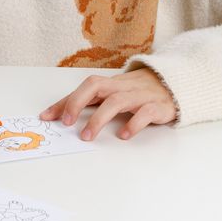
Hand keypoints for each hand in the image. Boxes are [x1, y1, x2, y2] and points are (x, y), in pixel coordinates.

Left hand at [39, 67, 176, 140]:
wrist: (175, 84)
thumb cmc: (138, 91)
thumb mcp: (115, 93)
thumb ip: (93, 102)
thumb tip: (63, 114)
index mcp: (110, 84)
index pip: (83, 88)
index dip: (64, 101)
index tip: (46, 117)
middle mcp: (122, 87)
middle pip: (96, 86)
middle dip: (77, 102)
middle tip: (67, 123)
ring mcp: (139, 96)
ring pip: (116, 101)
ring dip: (99, 119)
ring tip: (87, 136)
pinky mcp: (157, 106)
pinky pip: (144, 112)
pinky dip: (133, 123)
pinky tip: (123, 135)